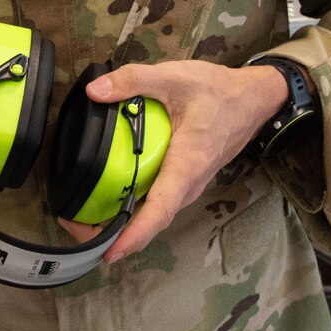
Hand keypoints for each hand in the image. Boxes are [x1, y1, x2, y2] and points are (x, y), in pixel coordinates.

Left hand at [75, 60, 287, 262]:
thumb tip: (94, 90)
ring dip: (123, 223)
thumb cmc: (220, 92)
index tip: (111, 252)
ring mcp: (189, 184)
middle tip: (75, 229)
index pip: (160, 209)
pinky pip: (158, 200)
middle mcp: (189, 183)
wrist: (254, 99)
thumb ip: (134, 80)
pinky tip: (110, 200)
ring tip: (84, 222)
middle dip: (116, 233)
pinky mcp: (185, 179)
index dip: (135, 234)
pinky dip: (135, 208)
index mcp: (187, 165)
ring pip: (155, 212)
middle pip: (153, 219)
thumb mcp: (176, 77)